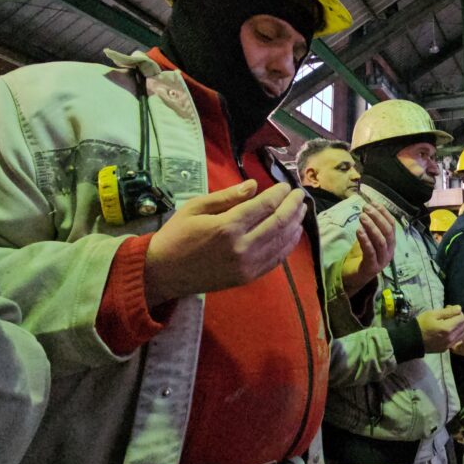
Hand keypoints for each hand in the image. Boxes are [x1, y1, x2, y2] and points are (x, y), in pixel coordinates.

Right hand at [145, 180, 306, 305]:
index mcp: (227, 227)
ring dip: (295, 224)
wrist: (163, 273)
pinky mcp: (248, 277)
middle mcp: (241, 247)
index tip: (286, 186)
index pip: (264, 206)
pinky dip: (288, 245)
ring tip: (301, 210)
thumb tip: (254, 185)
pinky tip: (293, 233)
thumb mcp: (196, 207)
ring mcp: (247, 265)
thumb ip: (227, 197)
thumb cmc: (176, 235)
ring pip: (282, 242)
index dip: (279, 194)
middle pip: (279, 222)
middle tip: (300, 194)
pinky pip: (276, 259)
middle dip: (293, 206)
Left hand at [341, 204, 396, 296]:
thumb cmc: (361, 256)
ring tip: (362, 217)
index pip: (391, 226)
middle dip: (377, 218)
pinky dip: (365, 240)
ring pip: (381, 241)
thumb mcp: (368, 239)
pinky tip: (359, 230)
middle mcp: (389, 252)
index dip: (384, 213)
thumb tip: (369, 206)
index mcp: (390, 244)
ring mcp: (381, 261)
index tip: (373, 203)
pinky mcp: (371, 268)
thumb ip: (370, 226)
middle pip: (387, 232)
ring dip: (372, 227)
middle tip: (366, 208)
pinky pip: (370, 252)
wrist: (352, 277)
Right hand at [416, 305, 463, 352]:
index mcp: (447, 328)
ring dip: (459, 328)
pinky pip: (456, 341)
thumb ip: (447, 311)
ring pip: (462, 334)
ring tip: (450, 324)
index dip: (458, 313)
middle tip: (451, 317)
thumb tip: (459, 308)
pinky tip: (447, 332)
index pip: (462, 318)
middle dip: (460, 320)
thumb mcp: (432, 314)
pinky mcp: (446, 349)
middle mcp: (450, 338)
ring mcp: (448, 344)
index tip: (451, 312)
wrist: (412, 340)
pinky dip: (455, 335)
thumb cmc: (421, 324)